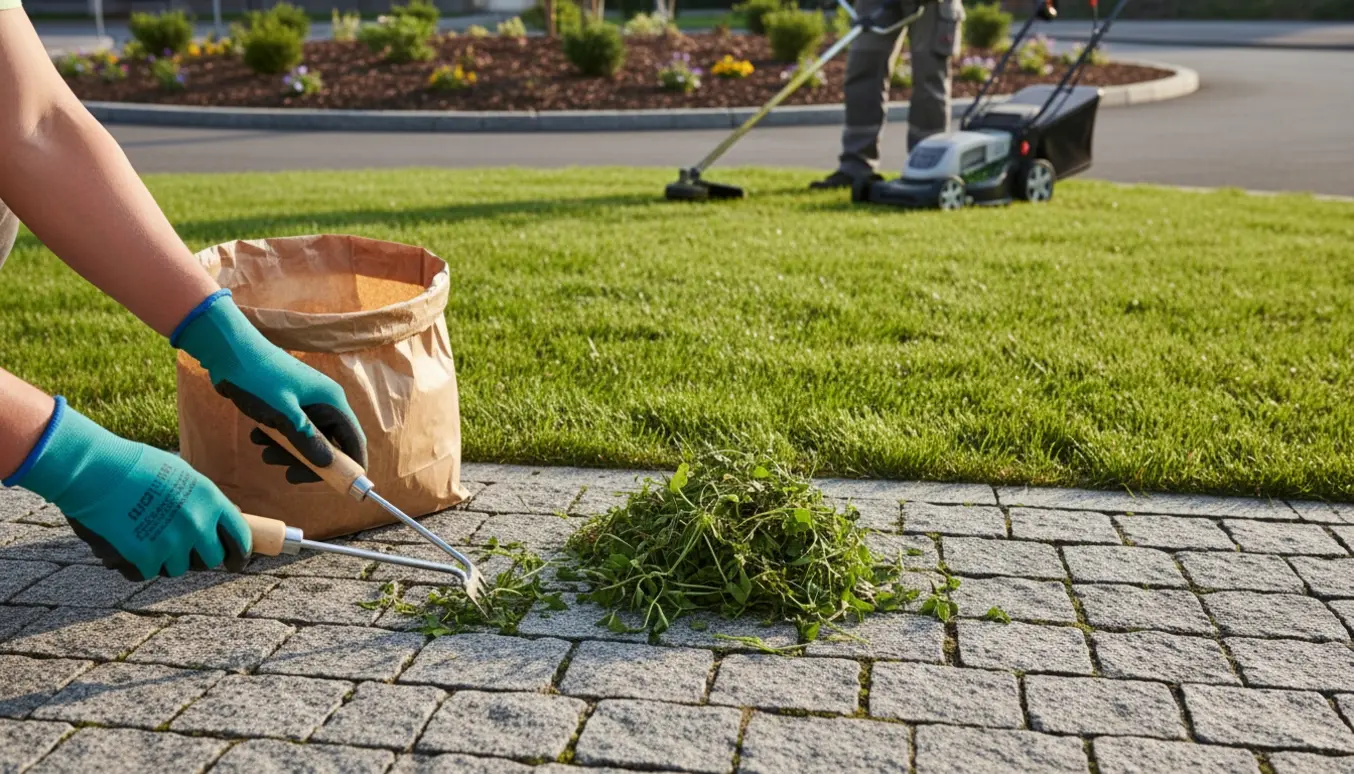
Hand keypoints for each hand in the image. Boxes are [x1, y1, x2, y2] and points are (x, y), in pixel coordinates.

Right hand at [6, 398, 250, 580]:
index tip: (235, 564)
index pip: (240, 536)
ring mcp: (172, 541)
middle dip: (199, 559)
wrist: (98, 469)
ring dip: (165, 559)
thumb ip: (202, 499)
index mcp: (210, 499)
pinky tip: (129, 549)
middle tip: (184, 553)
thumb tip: (222, 518)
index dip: (240, 553)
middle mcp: (197, 523)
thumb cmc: (136, 465)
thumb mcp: (182, 474)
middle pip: (211, 559)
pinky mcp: (146, 555)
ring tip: (148, 538)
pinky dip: (139, 565)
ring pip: (178, 568)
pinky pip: (149, 572)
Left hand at [172, 290, 367, 484]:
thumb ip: (306, 441)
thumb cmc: (258, 378)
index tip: (343, 488)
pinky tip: (257, 436)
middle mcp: (324, 403)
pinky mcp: (288, 404)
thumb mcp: (283, 415)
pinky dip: (277, 439)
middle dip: (309, 462)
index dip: (352, 466)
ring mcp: (306, 403)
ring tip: (264, 452)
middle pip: (330, 444)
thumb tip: (328, 465)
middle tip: (287, 474)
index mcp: (332, 401)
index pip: (353, 440)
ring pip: (307, 440)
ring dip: (288, 453)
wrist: (227, 349)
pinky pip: (291, 430)